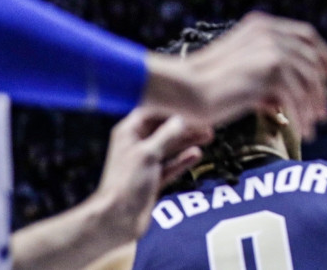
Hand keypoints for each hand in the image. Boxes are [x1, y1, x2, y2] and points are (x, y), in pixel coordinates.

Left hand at [89, 110, 212, 243]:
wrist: (117, 218)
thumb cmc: (128, 181)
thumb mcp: (149, 153)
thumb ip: (168, 134)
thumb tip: (184, 119)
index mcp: (128, 133)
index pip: (152, 112)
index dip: (171, 109)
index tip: (192, 107)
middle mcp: (136, 145)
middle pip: (163, 129)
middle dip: (185, 126)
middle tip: (207, 123)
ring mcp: (145, 163)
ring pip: (170, 147)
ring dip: (188, 141)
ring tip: (209, 136)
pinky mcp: (152, 179)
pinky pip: (171, 165)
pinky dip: (183, 160)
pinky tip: (197, 154)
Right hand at [144, 11, 326, 140]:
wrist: (182, 88)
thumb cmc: (205, 84)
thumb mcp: (242, 67)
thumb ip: (268, 70)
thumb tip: (295, 93)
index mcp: (263, 25)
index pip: (307, 35)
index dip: (324, 55)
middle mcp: (270, 33)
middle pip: (311, 61)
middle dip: (320, 88)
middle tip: (323, 112)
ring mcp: (271, 50)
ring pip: (307, 81)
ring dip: (312, 106)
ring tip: (312, 126)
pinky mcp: (269, 71)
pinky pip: (297, 96)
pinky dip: (302, 115)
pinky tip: (302, 130)